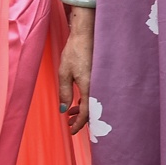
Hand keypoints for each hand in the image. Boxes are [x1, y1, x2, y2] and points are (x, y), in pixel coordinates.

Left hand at [58, 15, 93, 135]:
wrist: (86, 34)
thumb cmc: (74, 51)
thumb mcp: (64, 73)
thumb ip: (65, 92)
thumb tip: (64, 109)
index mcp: (90, 85)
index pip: (88, 112)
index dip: (80, 123)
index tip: (71, 130)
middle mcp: (98, 85)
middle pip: (93, 109)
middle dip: (81, 119)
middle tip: (69, 123)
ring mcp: (101, 80)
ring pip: (95, 102)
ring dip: (83, 109)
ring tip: (70, 111)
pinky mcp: (100, 76)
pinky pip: (96, 94)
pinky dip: (87, 100)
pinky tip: (78, 101)